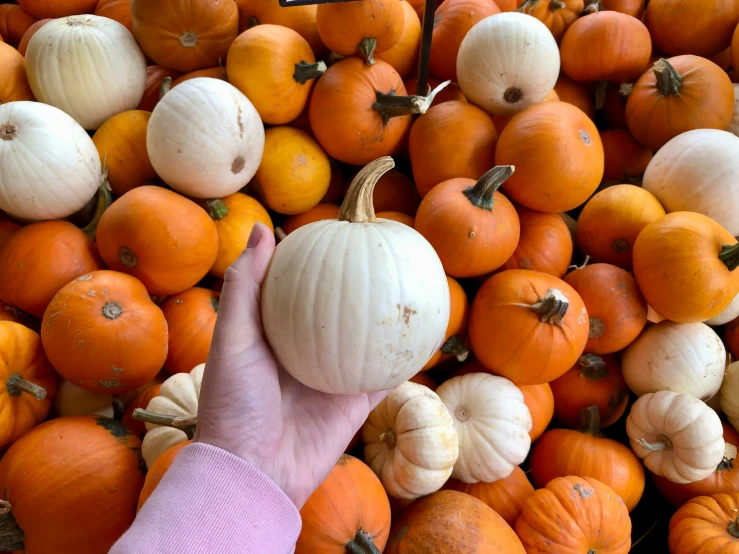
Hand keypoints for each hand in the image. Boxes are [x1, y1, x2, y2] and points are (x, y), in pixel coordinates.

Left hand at [195, 223, 387, 507]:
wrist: (254, 474)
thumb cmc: (234, 404)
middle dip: (357, 283)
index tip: (334, 230)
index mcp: (274, 333)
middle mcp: (306, 350)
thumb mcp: (233, 338)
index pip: (297, 287)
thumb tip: (263, 228)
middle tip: (380, 249)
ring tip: (410, 280)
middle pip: (338, 309)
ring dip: (386, 316)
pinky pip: (386, 374)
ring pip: (366, 338)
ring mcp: (333, 375)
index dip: (314, 259)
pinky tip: (425, 330)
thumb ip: (246, 286)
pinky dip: (405, 355)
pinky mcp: (356, 402)